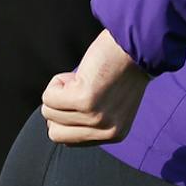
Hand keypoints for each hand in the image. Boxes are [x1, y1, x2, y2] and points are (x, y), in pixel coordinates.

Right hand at [41, 30, 152, 144]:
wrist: (136, 44)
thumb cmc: (120, 69)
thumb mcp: (109, 104)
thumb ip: (88, 121)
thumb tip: (54, 126)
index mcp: (114, 135)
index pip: (68, 141)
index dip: (66, 117)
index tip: (83, 98)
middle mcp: (106, 131)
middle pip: (55, 133)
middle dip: (58, 109)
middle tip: (79, 89)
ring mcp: (95, 117)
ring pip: (49, 112)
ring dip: (59, 91)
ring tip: (84, 78)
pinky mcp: (84, 100)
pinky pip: (48, 97)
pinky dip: (56, 82)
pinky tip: (79, 75)